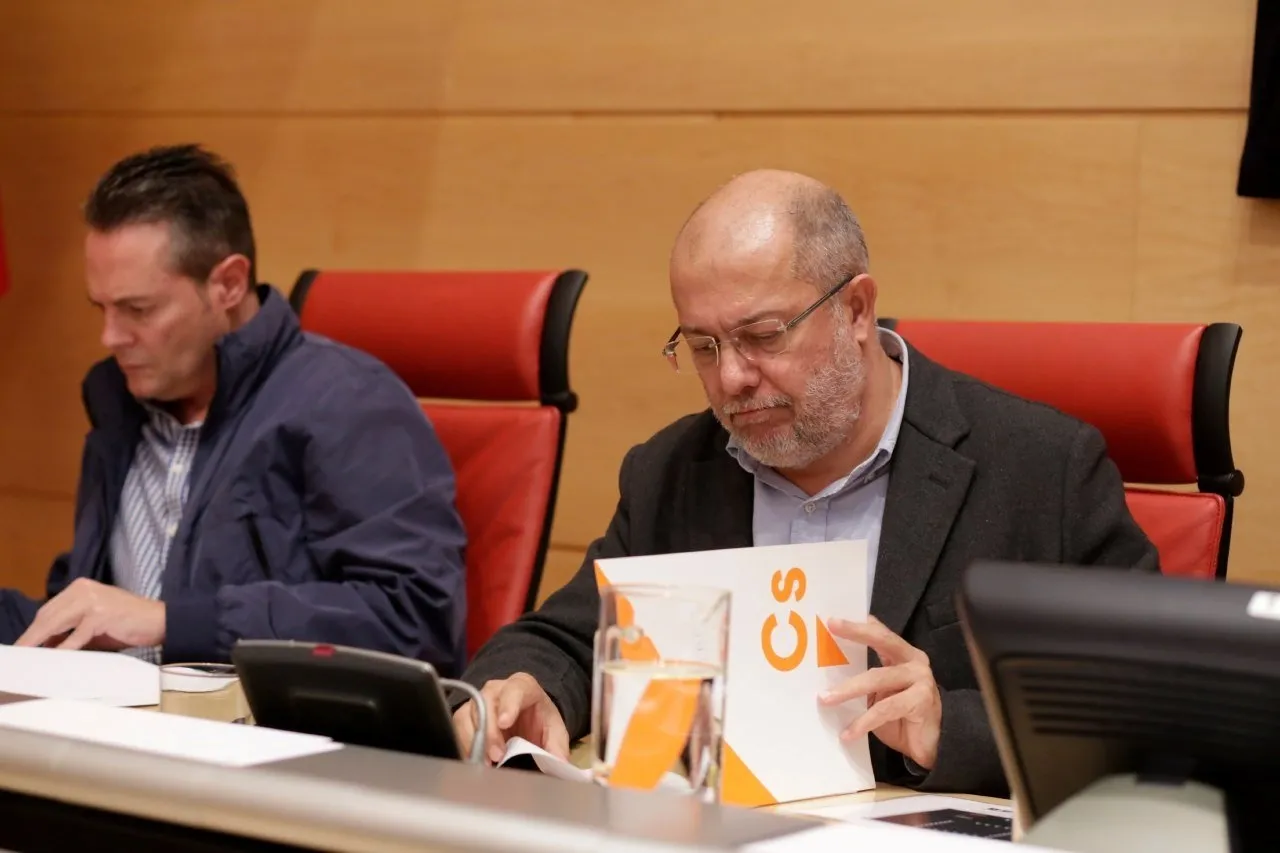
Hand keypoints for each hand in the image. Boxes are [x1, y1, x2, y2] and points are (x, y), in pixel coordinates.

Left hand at [15, 578, 164, 651]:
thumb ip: (71, 629)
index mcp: (80, 587)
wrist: (161, 620)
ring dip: (40, 643)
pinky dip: (63, 649)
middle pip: (48, 616)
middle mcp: (83, 589)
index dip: (33, 630)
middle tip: (19, 654)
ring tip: (28, 657)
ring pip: (56, 623)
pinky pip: (75, 636)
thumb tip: (46, 645)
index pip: (48, 610)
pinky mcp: (101, 614)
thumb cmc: (128, 623)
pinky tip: (54, 658)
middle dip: (32, 637)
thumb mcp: (94, 623)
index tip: (21, 646)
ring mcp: (92, 600)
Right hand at [452, 672, 570, 764]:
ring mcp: (477, 702)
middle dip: (489, 731)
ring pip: (466, 716)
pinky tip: (473, 762)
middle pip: (485, 703)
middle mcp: (496, 690)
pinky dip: (464, 747)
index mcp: (522, 686)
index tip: (505, 722)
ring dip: (472, 741)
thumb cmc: (538, 718)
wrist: (527, 715)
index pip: (514, 690)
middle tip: (496, 755)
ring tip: (485, 764)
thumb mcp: (554, 729)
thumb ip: (557, 745)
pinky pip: (456, 730)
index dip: (508, 705)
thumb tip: (559, 763)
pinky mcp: (465, 717)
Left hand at [818, 615, 941, 770]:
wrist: (930, 747)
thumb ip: (866, 675)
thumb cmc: (900, 717)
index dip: (858, 626)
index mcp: (904, 655)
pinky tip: (848, 733)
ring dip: (848, 690)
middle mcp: (915, 662)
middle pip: (883, 642)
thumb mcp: (880, 693)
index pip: (880, 634)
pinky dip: (863, 722)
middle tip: (832, 628)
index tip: (833, 620)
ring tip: (825, 699)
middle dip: (856, 633)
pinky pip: (885, 709)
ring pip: (877, 678)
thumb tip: (833, 663)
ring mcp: (921, 680)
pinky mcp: (921, 702)